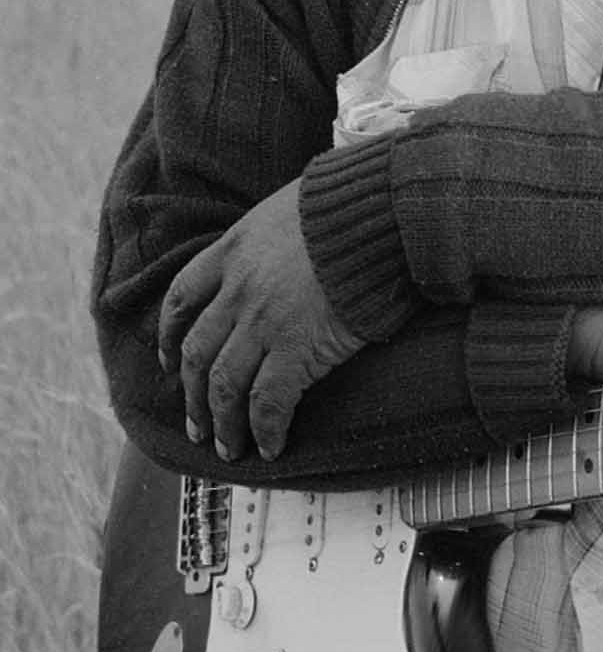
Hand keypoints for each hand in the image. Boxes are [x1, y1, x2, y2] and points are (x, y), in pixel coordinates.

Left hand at [157, 178, 366, 462]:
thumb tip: (286, 241)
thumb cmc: (352, 204)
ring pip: (224, 385)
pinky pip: (269, 402)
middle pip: (198, 352)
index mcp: (235, 249)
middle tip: (196, 422)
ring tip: (229, 447)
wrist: (383, 213)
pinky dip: (265, 429)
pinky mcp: (298, 348)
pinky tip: (270, 446)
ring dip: (223, 423)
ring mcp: (265, 322)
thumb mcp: (294, 204)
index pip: (182, 296)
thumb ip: (276, 232)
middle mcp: (239, 289)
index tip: (171, 359)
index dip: (171, 335)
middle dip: (192, 395)